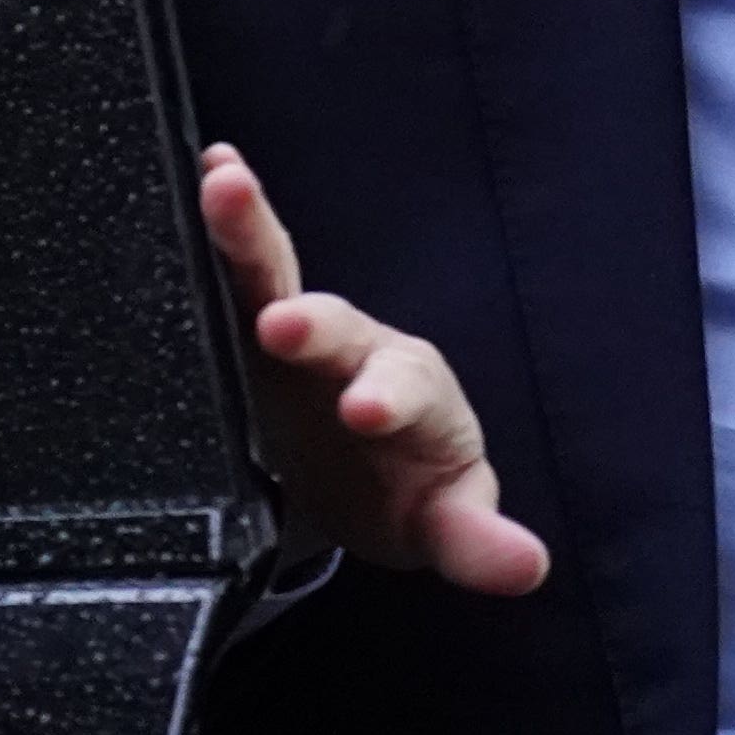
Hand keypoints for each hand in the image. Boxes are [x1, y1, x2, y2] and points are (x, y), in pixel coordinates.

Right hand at [198, 143, 550, 595]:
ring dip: (250, 233)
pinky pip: (235, 268)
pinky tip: (208, 166)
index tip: (365, 412)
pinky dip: (224, 221)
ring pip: (276, 275)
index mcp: (413, 396)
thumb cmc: (406, 487)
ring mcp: (298, 332)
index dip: (386, 397)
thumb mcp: (441, 523)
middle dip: (312, 324)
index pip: (406, 391)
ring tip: (221, 188)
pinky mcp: (242, 327)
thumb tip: (526, 568)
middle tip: (281, 328)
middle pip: (339, 327)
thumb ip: (475, 540)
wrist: (359, 467)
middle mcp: (358, 350)